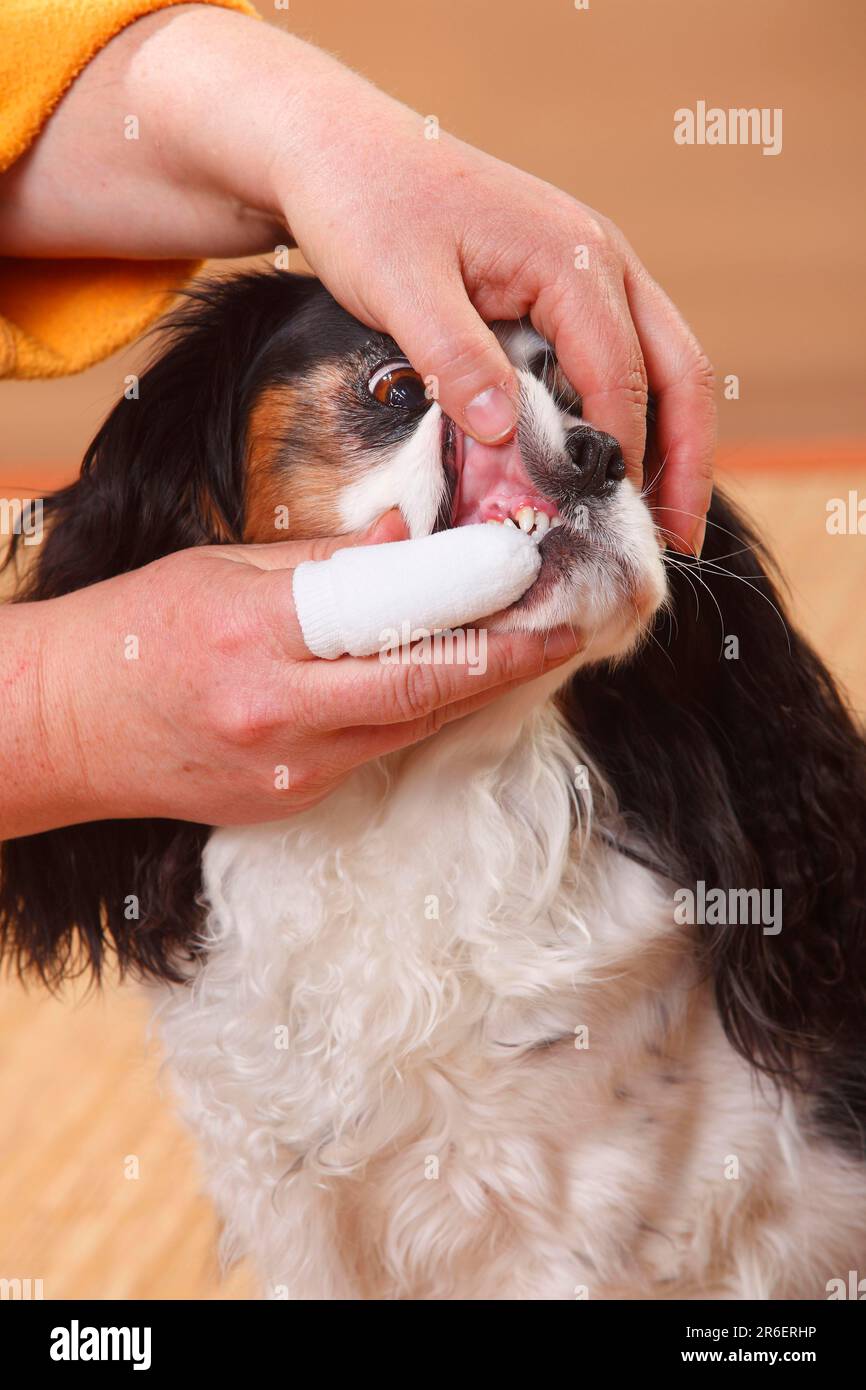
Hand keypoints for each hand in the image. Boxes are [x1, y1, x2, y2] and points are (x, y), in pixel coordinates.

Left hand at [0, 4, 714, 552]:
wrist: (340, 149)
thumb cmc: (366, 209)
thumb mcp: (400, 289)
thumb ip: (455, 360)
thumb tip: (506, 435)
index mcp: (573, 259)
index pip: (621, 376)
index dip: (621, 457)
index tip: (606, 523)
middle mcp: (601, 259)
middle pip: (678, 369)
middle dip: (686, 458)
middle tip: (676, 540)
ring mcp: (590, 269)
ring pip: (662, 362)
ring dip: (670, 439)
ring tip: (657, 515)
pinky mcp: (565, 284)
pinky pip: (620, 354)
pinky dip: (630, 413)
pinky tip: (609, 463)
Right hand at [1, 513, 581, 837]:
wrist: (60, 730)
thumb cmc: (132, 634)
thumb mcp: (221, 569)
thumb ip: (324, 560)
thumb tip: (410, 538)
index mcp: (258, 638)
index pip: (396, 623)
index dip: (478, 606)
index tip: (533, 578)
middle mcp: (280, 716)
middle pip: (426, 691)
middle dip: (509, 658)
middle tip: (566, 622)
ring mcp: (290, 772)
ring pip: (414, 726)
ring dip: (475, 687)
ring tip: (524, 643)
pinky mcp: (291, 801)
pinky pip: (379, 751)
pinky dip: (421, 714)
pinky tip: (450, 681)